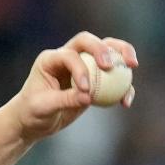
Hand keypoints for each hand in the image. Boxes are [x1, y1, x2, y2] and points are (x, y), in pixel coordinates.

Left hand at [6, 31, 137, 143]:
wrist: (32, 122)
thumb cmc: (31, 112)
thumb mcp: (43, 107)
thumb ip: (65, 100)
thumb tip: (89, 97)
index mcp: (50, 59)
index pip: (69, 55)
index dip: (80, 68)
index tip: (85, 89)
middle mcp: (67, 57)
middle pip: (88, 42)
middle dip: (103, 48)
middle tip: (111, 65)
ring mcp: (83, 66)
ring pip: (106, 51)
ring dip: (122, 55)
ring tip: (133, 66)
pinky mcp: (94, 80)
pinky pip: (113, 78)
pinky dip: (123, 87)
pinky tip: (126, 102)